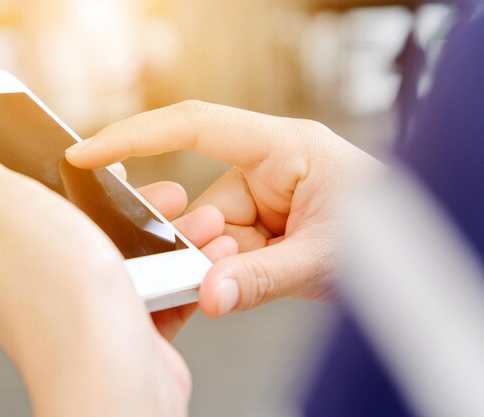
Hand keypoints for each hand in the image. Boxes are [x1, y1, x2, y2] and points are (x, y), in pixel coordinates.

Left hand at [0, 123, 232, 416]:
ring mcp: (80, 308)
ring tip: (195, 220)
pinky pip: (153, 289)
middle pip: (85, 224)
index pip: (25, 199)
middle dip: (131, 203)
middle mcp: (36, 285)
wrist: (115, 380)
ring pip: (126, 255)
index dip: (65, 175)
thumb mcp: (5, 208)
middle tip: (161, 192)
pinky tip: (198, 256)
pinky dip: (180, 270)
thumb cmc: (61, 300)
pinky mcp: (121, 328)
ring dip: (164, 233)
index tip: (101, 163)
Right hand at [66, 101, 382, 316]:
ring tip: (246, 283)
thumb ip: (265, 276)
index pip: (196, 125)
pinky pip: (224, 252)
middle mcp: (266, 168)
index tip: (89, 153)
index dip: (136, 135)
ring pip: (209, 235)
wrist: (415, 253)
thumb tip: (210, 293)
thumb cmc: (387, 232)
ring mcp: (263, 200)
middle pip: (200, 201)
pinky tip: (241, 286)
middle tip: (205, 273)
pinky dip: (227, 275)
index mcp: (283, 146)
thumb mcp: (328, 255)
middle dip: (196, 243)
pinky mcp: (262, 227)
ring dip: (218, 267)